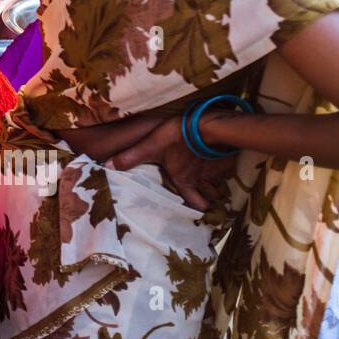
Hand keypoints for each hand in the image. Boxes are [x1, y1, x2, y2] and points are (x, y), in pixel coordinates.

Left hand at [109, 116, 236, 210]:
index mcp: (184, 179)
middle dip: (212, 201)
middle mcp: (202, 179)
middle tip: (211, 202)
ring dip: (220, 187)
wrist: (210, 124)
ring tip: (219, 188)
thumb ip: (131, 157)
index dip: (196, 209)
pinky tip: (226, 166)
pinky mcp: (229, 159)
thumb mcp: (150, 145)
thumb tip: (106, 166)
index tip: (198, 213)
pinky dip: (229, 172)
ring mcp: (217, 170)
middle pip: (212, 198)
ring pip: (223, 186)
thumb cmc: (178, 136)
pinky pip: (232, 171)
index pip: (193, 202)